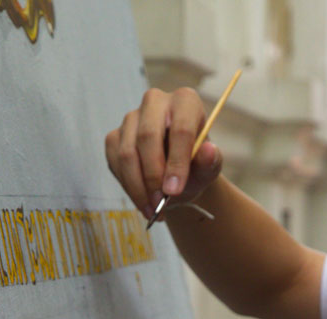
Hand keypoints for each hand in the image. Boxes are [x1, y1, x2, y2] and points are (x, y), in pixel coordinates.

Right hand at [104, 87, 223, 220]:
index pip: (180, 129)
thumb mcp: (209, 168)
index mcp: (185, 101)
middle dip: (153, 175)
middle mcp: (155, 102)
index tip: (174, 190)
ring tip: (153, 210)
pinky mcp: (115, 136)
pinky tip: (142, 202)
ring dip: (138, 187)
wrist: (177, 175)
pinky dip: (128, 187)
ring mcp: (131, 118)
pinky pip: (114, 162)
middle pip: (148, 136)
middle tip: (161, 204)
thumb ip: (211, 161)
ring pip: (127, 153)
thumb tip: (209, 151)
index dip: (176, 162)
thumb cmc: (196, 166)